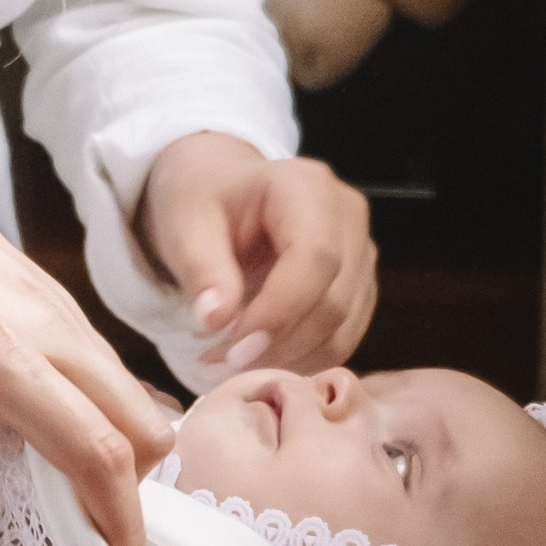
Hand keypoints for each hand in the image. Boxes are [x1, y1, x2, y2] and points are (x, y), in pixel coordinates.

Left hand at [0, 128, 170, 545]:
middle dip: (127, 498)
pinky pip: (102, 371)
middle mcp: (45, 328)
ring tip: (48, 496)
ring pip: (131, 399)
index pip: (96, 452)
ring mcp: (58, 307)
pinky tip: (30, 437)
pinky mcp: (53, 296)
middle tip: (81, 543)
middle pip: (144, 430)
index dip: (116, 525)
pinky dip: (93, 416)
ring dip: (111, 456)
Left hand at [136, 134, 375, 373]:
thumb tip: (217, 318)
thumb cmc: (202, 201)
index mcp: (306, 186)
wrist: (219, 192)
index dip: (280, 311)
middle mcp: (347, 216)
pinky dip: (300, 358)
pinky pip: (341, 338)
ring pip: (342, 328)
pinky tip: (258, 354)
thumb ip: (202, 268)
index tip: (234, 348)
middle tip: (221, 360)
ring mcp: (360, 252)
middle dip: (278, 343)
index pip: (316, 257)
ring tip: (231, 358)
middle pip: (334, 301)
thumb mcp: (185, 224)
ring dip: (288, 357)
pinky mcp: (358, 285)